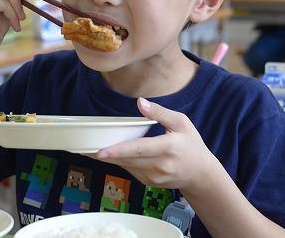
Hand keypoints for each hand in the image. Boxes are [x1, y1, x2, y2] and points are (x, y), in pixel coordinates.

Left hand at [93, 98, 213, 191]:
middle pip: (127, 160)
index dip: (118, 150)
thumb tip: (140, 102)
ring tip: (89, 150)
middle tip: (83, 148)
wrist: (201, 174)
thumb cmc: (191, 145)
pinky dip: (120, 162)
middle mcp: (160, 165)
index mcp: (168, 147)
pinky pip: (131, 171)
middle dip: (104, 154)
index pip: (139, 149)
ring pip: (126, 166)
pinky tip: (109, 154)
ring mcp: (155, 177)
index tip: (100, 150)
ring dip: (109, 158)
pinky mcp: (150, 183)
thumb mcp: (181, 123)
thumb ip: (160, 112)